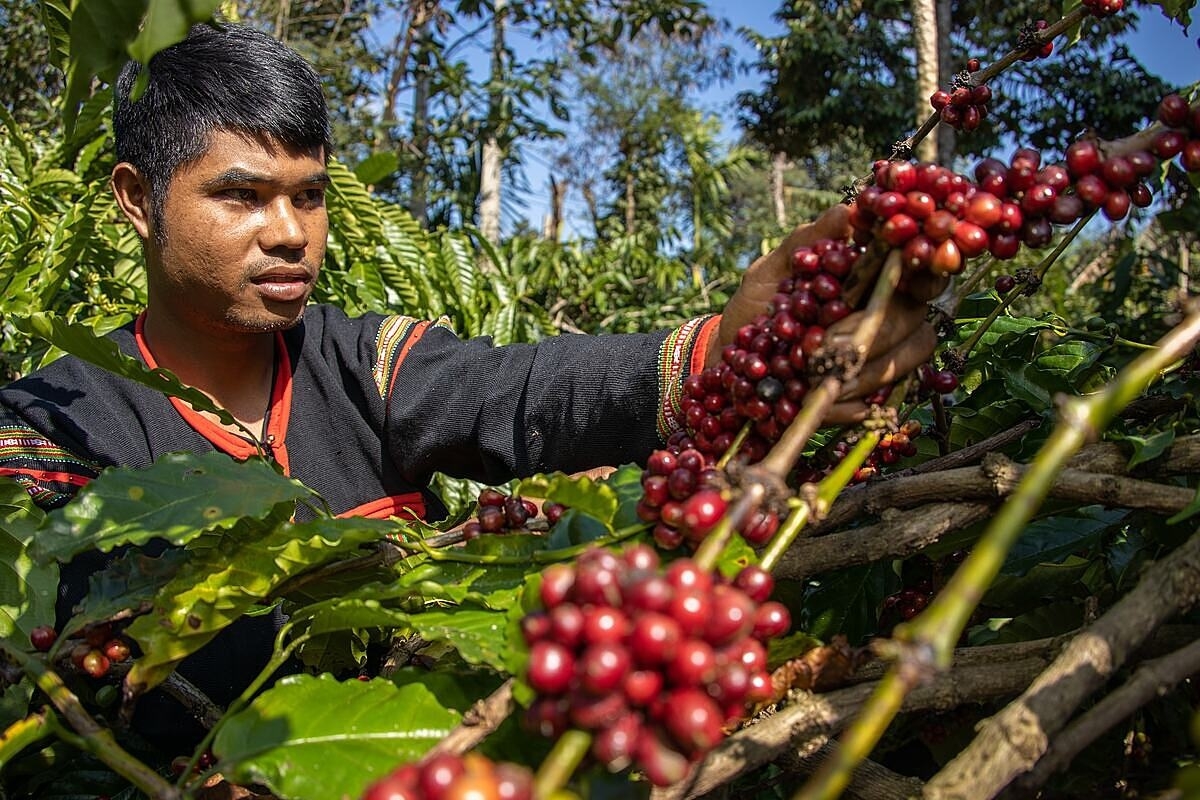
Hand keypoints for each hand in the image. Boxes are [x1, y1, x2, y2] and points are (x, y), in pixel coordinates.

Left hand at [710, 204, 945, 422]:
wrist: (729, 360)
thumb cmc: (756, 308)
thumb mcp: (771, 270)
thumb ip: (808, 242)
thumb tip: (848, 211)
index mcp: (874, 281)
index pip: (922, 275)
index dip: (924, 276)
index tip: (902, 279)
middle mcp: (889, 318)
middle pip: (915, 323)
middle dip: (875, 332)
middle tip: (828, 341)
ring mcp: (882, 361)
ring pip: (902, 364)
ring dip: (862, 371)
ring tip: (814, 372)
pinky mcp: (866, 400)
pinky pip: (876, 404)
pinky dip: (845, 404)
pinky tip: (813, 399)